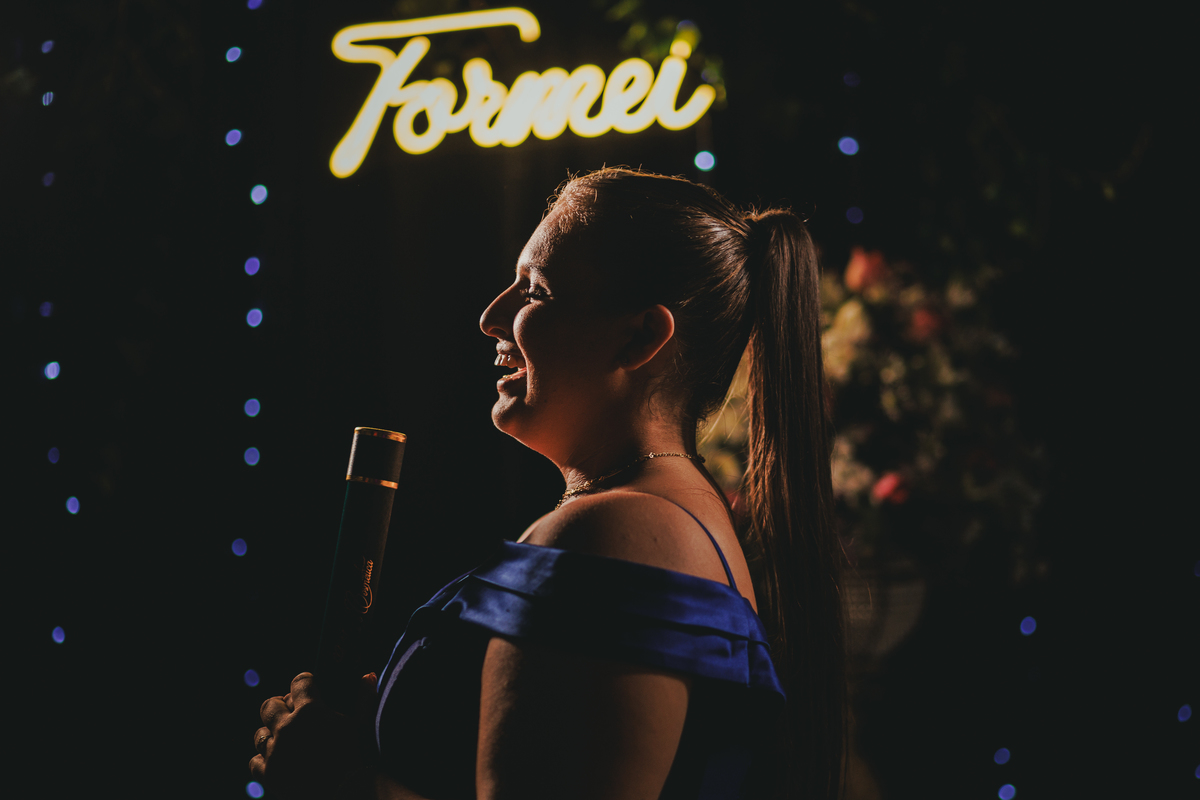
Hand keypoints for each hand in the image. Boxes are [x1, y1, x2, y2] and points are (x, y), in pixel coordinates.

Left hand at [250, 672, 378, 799]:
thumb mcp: (362, 724)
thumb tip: (369, 674)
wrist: (346, 791)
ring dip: (271, 734)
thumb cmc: (356, 755)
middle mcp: (288, 728)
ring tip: (284, 739)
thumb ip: (364, 697)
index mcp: (310, 711)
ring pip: (260, 734)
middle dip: (279, 705)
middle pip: (269, 705)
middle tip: (290, 712)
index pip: (298, 682)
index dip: (304, 682)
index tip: (308, 686)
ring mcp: (276, 752)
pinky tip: (277, 760)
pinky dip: (264, 760)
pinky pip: (255, 761)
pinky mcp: (270, 774)